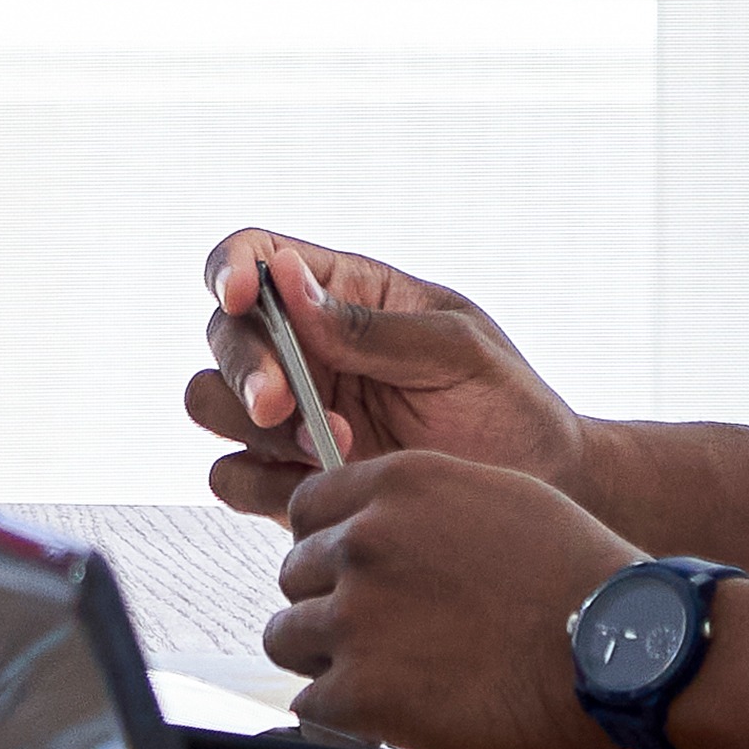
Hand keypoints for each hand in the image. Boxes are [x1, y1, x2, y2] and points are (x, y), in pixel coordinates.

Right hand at [184, 233, 598, 520]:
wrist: (537, 493)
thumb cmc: (507, 407)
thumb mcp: (457, 351)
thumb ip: (371, 326)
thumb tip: (288, 278)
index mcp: (341, 294)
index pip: (255, 255)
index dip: (230, 268)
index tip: (241, 296)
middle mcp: (303, 350)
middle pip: (222, 335)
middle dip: (244, 367)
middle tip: (282, 405)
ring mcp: (289, 416)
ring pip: (210, 404)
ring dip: (254, 427)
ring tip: (331, 448)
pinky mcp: (286, 478)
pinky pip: (231, 478)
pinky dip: (261, 483)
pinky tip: (322, 485)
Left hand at [259, 452, 640, 748]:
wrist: (625, 652)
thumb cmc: (581, 578)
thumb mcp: (499, 497)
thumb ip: (423, 505)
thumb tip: (377, 524)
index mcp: (397, 485)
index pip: (307, 510)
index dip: (328, 548)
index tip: (354, 576)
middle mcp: (364, 541)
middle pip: (295, 576)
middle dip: (331, 605)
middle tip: (386, 636)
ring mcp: (356, 616)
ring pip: (288, 637)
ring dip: (328, 660)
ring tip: (390, 677)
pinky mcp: (360, 691)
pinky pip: (309, 703)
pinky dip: (343, 715)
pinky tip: (392, 715)